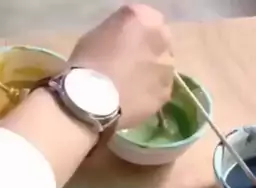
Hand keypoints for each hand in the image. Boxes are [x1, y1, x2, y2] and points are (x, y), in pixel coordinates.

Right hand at [69, 4, 173, 128]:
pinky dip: (149, 94)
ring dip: (151, 74)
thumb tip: (125, 41)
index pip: (147, 21)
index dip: (135, 35)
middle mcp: (162, 40)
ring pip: (162, 69)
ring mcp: (167, 69)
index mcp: (144, 18)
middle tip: (129, 66)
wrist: (92, 101)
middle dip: (147, 53)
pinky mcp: (165, 93)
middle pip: (159, 44)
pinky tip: (134, 100)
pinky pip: (159, 91)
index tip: (124, 45)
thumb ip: (120, 32)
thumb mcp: (99, 33)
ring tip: (131, 87)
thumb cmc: (88, 63)